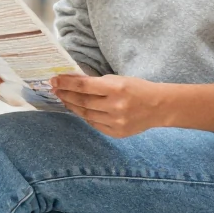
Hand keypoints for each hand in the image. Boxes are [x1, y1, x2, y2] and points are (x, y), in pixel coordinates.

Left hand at [50, 74, 164, 137]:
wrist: (159, 107)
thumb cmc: (138, 89)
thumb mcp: (119, 79)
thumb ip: (98, 82)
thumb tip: (73, 82)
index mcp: (116, 88)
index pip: (84, 86)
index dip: (67, 83)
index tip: (54, 80)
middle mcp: (116, 106)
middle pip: (82, 102)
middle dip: (65, 95)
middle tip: (55, 89)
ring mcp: (116, 122)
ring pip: (86, 114)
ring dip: (72, 106)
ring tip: (64, 99)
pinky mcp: (117, 133)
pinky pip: (94, 124)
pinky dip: (85, 116)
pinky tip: (79, 110)